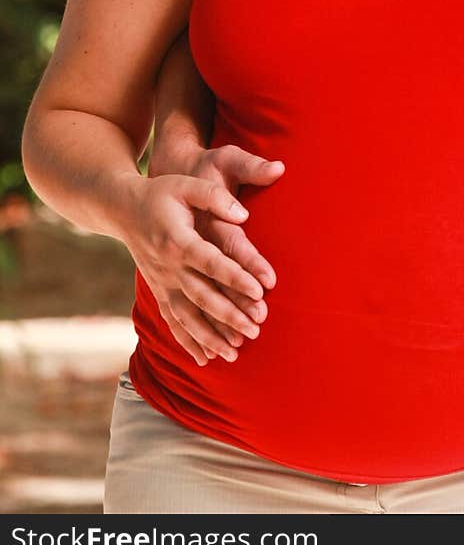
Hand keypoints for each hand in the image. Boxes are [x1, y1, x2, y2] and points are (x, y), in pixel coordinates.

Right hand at [122, 172, 269, 366]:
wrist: (123, 209)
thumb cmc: (161, 193)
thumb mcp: (186, 185)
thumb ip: (214, 196)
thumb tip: (243, 216)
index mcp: (178, 240)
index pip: (211, 262)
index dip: (235, 276)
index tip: (260, 290)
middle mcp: (168, 267)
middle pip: (202, 295)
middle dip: (229, 315)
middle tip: (256, 328)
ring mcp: (161, 283)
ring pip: (187, 316)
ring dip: (210, 337)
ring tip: (235, 353)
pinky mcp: (158, 291)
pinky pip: (172, 321)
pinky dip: (188, 342)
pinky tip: (205, 359)